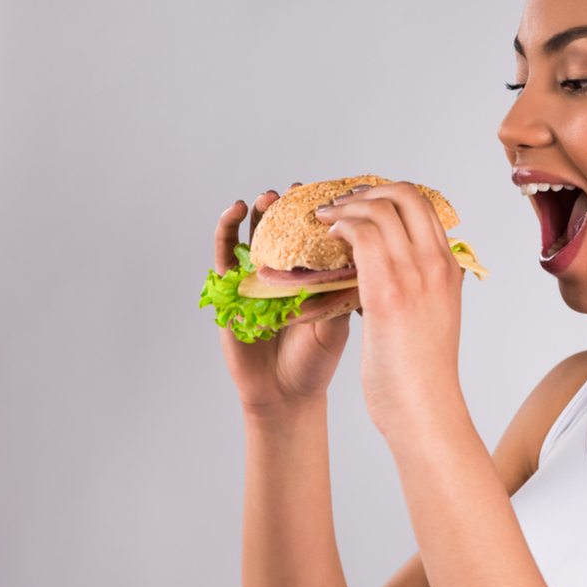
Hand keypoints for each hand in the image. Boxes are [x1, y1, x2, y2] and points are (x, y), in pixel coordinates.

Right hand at [214, 188, 351, 414]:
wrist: (285, 395)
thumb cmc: (315, 361)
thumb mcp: (337, 324)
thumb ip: (343, 294)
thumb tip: (362, 258)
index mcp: (313, 274)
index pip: (315, 232)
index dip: (320, 212)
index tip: (329, 195)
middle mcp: (285, 271)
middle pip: (285, 227)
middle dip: (290, 205)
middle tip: (297, 191)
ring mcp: (256, 278)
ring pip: (255, 233)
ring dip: (260, 211)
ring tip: (268, 197)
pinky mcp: (229, 289)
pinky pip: (223, 254)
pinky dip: (227, 229)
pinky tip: (236, 211)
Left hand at [315, 182, 464, 437]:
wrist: (426, 410)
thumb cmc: (423, 375)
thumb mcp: (433, 320)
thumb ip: (421, 291)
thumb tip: (396, 278)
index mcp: (449, 270)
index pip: (424, 207)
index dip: (389, 195)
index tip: (362, 203)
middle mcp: (436, 264)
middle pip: (405, 194)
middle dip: (367, 190)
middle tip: (340, 203)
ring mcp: (415, 274)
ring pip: (380, 208)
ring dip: (345, 205)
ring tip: (323, 217)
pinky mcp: (388, 290)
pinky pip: (362, 234)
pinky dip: (340, 226)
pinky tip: (325, 238)